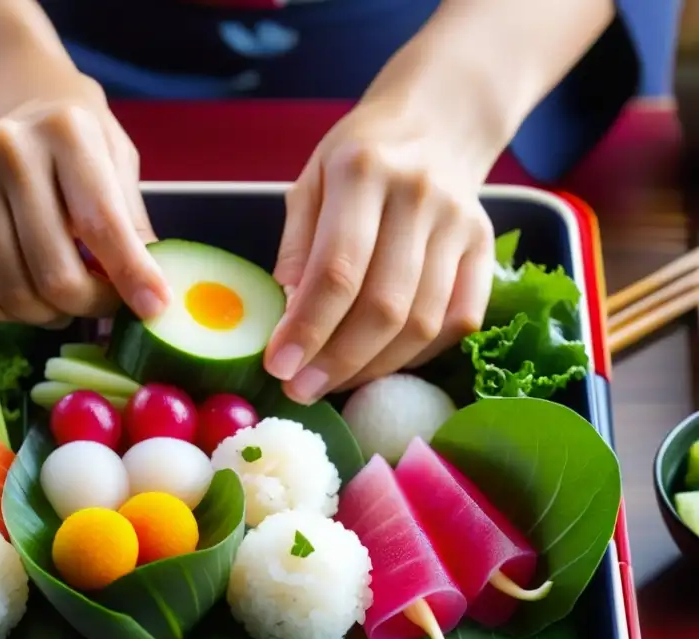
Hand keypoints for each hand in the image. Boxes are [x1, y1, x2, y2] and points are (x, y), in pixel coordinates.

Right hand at [0, 62, 169, 324]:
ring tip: (69, 302)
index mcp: (66, 131)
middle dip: (89, 305)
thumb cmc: (70, 131)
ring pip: (13, 292)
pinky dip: (9, 316)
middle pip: (54, 272)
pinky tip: (31, 300)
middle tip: (106, 304)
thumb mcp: (114, 156)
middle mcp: (8, 150)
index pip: (101, 223)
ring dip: (51, 315)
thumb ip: (132, 221)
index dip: (130, 276)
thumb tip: (151, 296)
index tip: (153, 309)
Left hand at [263, 103, 495, 403]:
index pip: (337, 270)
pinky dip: (417, 355)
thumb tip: (289, 315)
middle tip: (301, 390)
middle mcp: (418, 196)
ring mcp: (460, 224)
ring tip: (333, 383)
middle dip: (337, 361)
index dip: (308, 328)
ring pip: (422, 323)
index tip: (279, 367)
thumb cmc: (360, 157)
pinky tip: (380, 362)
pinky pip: (458, 321)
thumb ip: (296, 245)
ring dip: (373, 367)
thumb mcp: (310, 181)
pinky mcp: (486, 248)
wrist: (438, 122)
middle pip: (383, 306)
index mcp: (363, 171)